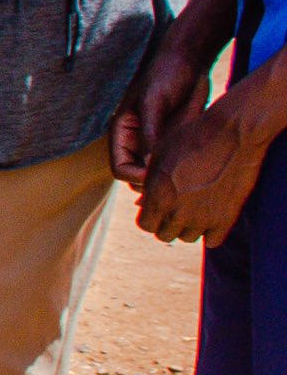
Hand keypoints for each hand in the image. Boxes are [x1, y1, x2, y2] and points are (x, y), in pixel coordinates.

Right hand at [111, 39, 211, 185]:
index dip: (138, 177)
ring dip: (167, 178)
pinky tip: (195, 167)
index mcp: (122, 131)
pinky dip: (180, 170)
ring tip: (187, 175)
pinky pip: (172, 162)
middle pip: (136, 177)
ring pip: (155, 173)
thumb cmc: (167, 74)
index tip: (162, 175)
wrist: (189, 58)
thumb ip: (150, 133)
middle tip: (178, 179)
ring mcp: (156, 141)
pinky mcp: (174, 139)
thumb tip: (151, 164)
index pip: (120, 169)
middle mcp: (136, 140)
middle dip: (153, 182)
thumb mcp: (154, 101)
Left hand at [137, 99, 274, 244]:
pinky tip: (211, 217)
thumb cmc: (192, 138)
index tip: (158, 208)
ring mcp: (202, 218)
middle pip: (165, 235)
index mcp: (157, 196)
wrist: (231, 134)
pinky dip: (209, 233)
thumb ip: (150, 183)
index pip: (145, 225)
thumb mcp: (160, 156)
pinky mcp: (226, 218)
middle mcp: (176, 212)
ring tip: (194, 210)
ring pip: (188, 238)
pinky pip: (212, 241)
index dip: (150, 217)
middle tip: (176, 209)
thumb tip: (143, 201)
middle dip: (167, 223)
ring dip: (188, 228)